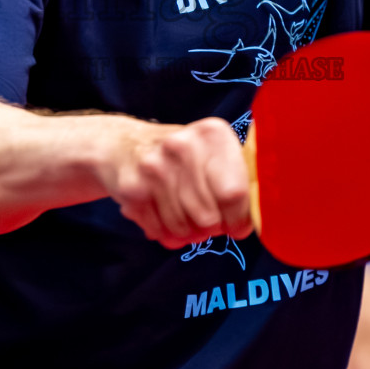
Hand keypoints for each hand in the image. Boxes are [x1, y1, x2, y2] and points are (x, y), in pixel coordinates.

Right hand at [104, 117, 251, 248]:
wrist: (123, 144)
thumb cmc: (181, 157)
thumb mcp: (212, 155)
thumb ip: (237, 184)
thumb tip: (246, 227)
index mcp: (213, 134)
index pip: (235, 193)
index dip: (238, 219)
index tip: (236, 226)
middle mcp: (183, 145)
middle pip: (209, 217)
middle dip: (210, 229)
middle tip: (206, 222)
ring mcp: (155, 165)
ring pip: (183, 228)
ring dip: (187, 233)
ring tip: (185, 220)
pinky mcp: (133, 187)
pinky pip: (159, 231)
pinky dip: (164, 233)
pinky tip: (163, 219)